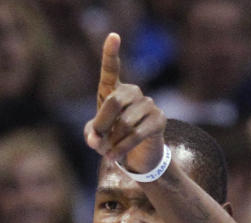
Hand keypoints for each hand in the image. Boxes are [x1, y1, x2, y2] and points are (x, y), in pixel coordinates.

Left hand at [84, 33, 166, 174]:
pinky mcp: (159, 119)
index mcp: (113, 90)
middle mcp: (132, 92)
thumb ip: (91, 135)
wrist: (136, 157)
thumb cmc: (112, 141)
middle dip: (103, 124)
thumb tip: (95, 139)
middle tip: (98, 141)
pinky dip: (122, 148)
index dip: (111, 53)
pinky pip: (137, 133)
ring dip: (113, 141)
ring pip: (126, 122)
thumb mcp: (96, 137)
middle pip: (114, 101)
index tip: (113, 36)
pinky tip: (114, 158)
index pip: (111, 69)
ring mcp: (148, 104)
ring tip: (109, 153)